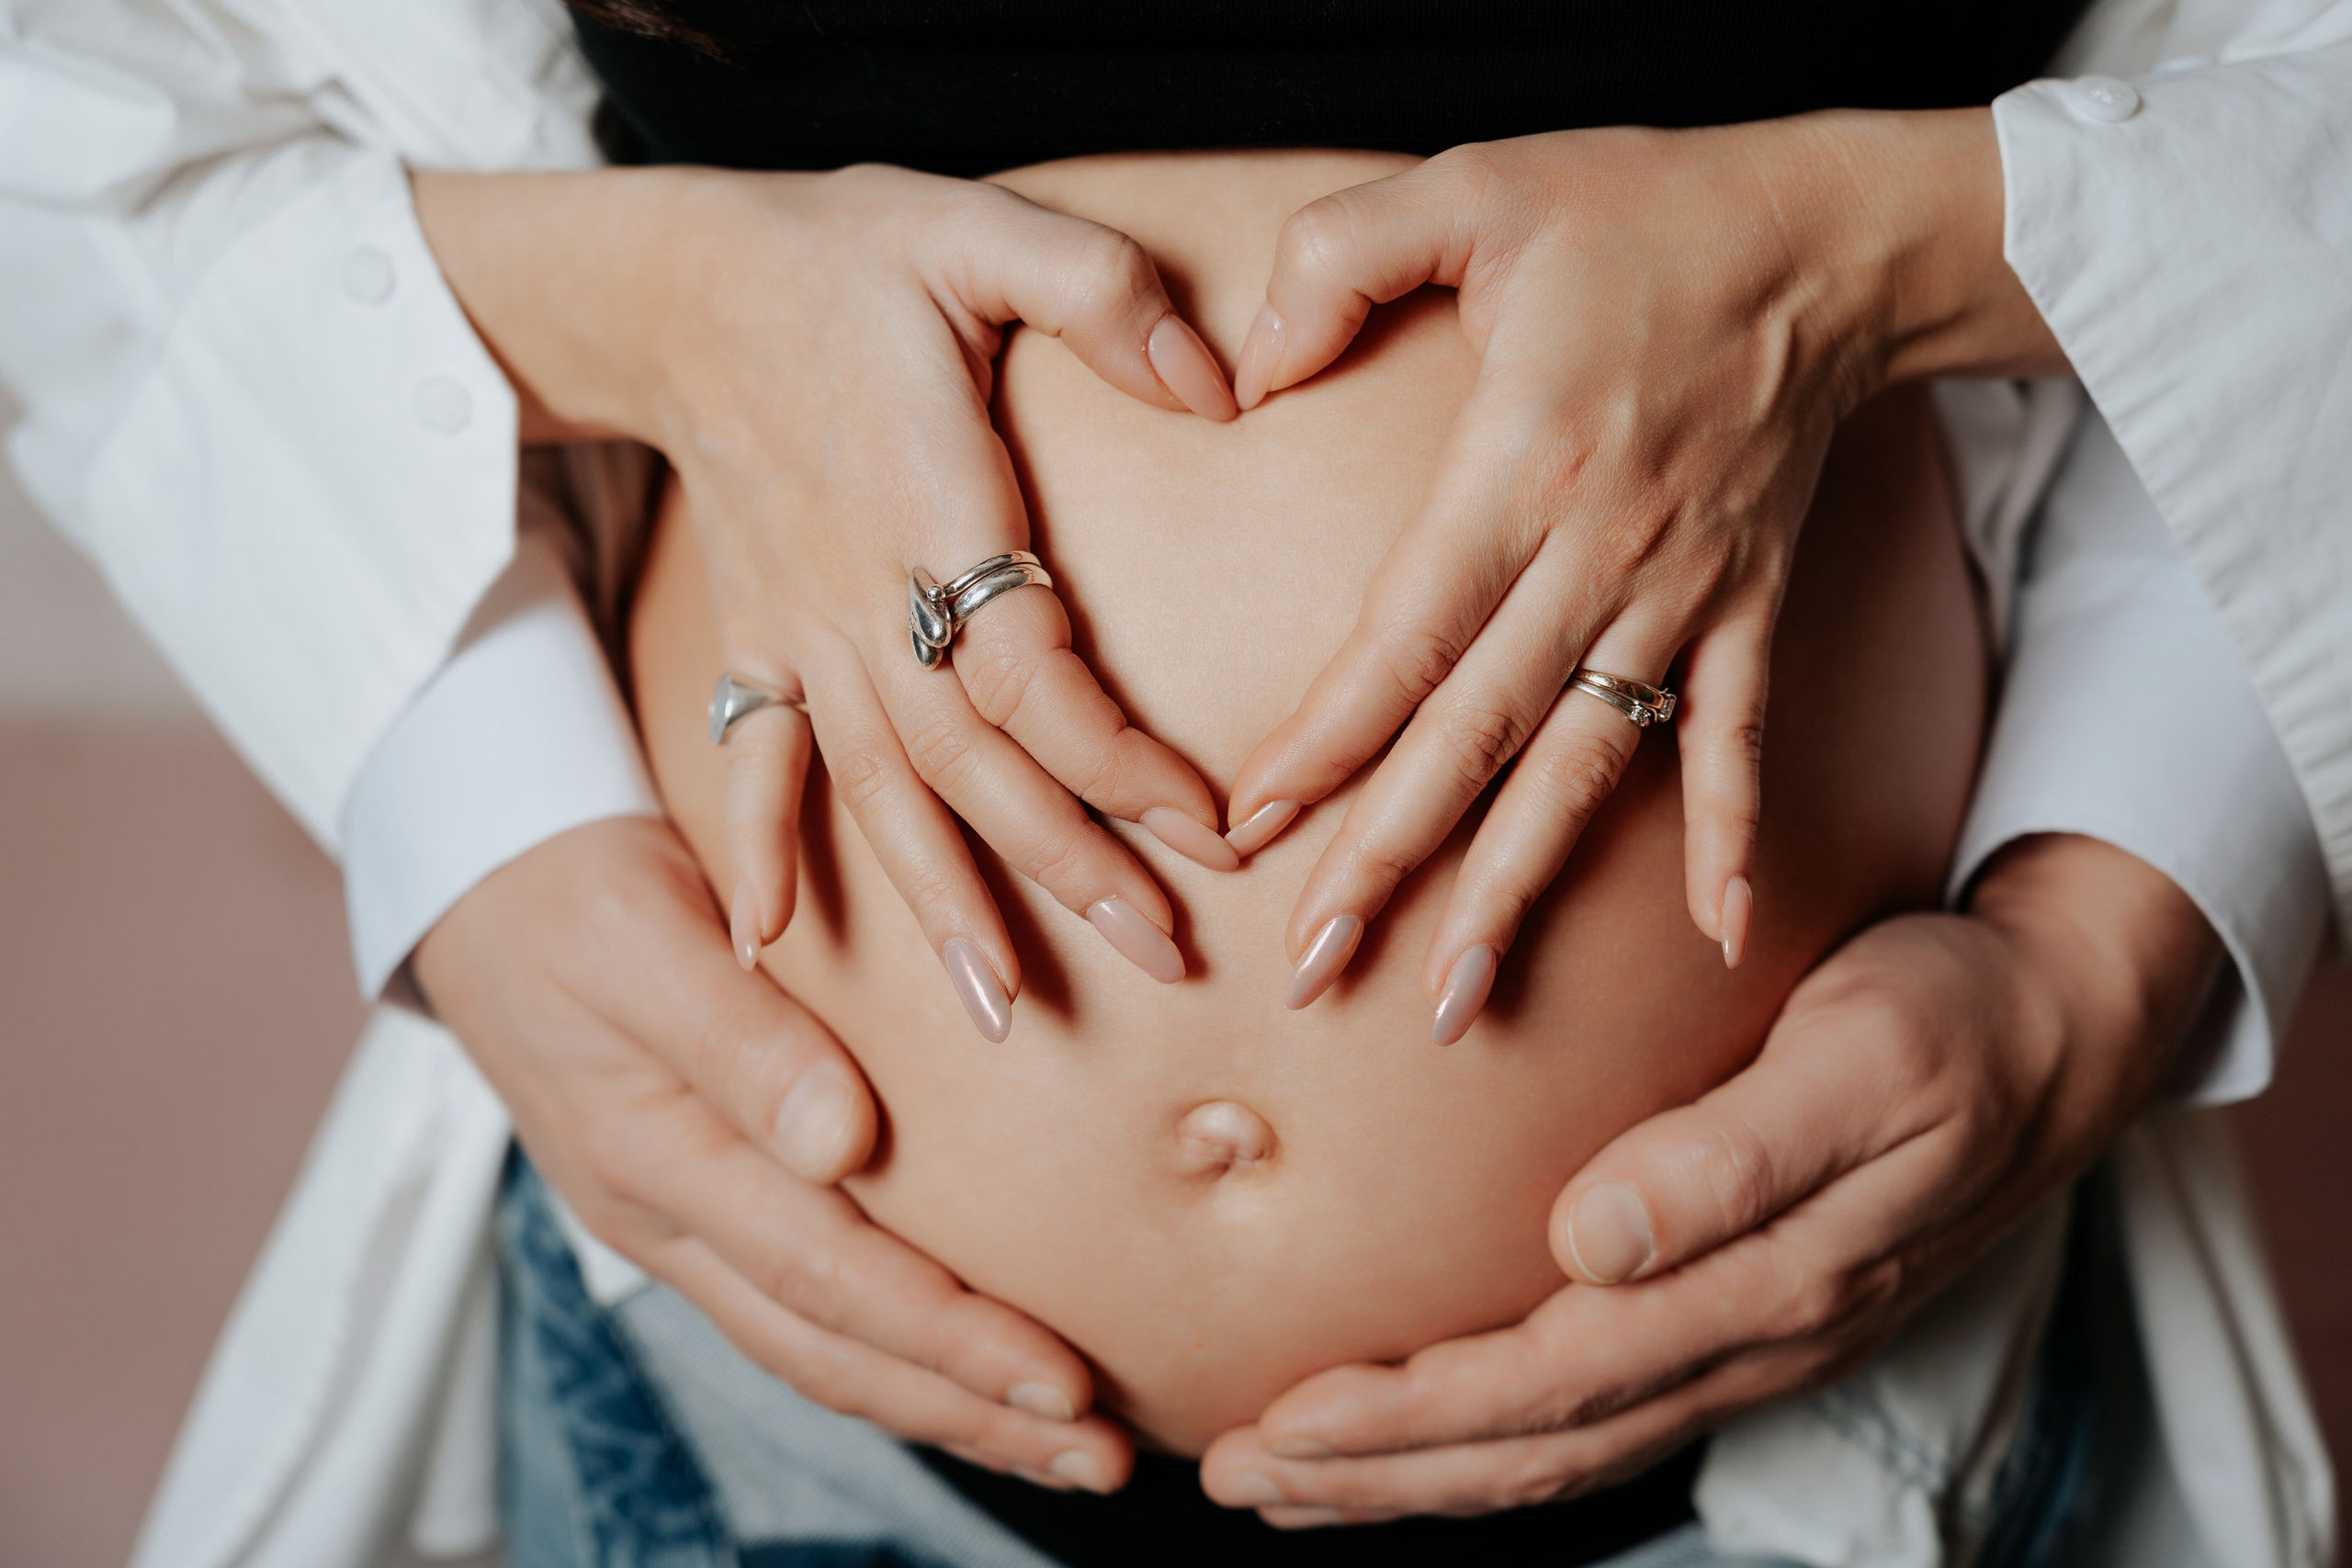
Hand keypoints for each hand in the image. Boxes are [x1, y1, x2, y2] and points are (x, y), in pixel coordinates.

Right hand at [415, 817, 1132, 1491]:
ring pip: (820, 1348)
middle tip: (1103, 1456)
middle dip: (972, 1411)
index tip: (1062, 1377)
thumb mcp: (642, 939)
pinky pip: (801, 1309)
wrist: (475, 874)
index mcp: (656, 1157)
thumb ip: (741, 1040)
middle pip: (832, 1349)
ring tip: (1067, 1441)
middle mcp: (665, 1218)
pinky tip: (967, 1376)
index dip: (946, 1337)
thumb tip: (845, 1145)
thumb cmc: (567, 889)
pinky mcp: (694, 1205)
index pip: (825, 1276)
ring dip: (945, 1402)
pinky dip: (893, 1356)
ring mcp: (675, 1224)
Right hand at [416, 164, 1240, 1040]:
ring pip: (878, 790)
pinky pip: (752, 759)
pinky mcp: (753, 639)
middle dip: (1066, 867)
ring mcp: (797, 631)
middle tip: (1158, 955)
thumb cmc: (844, 257)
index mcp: (929, 507)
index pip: (1035, 670)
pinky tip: (768, 943)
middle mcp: (860, 595)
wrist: (675, 284)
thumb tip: (1223, 383)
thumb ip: (1104, 293)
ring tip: (1004, 1010)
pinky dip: (757, 847)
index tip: (1206, 830)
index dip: (1118, 761)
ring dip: (942, 901)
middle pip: (971, 763)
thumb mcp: (981, 231)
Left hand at [1198, 835, 2215, 1522]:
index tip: (1283, 1422)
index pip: (1548, 1383)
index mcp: (1760, 1287)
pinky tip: (1426, 1435)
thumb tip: (1592, 1239)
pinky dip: (1491, 1440)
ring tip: (1293, 1482)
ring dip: (1418, 1476)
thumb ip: (1732, 1158)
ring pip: (1558, 1448)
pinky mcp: (1740, 1316)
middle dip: (1376, 1474)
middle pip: (1534, 1447)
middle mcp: (1744, 1340)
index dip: (1409, 1417)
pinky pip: (1595, 1410)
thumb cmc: (1950, 1022)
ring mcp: (1745, 1342)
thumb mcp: (1864, 1063)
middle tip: (1235, 1476)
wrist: (2061, 1028)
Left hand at [1219, 109, 2067, 1032]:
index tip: (1252, 826)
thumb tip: (1241, 374)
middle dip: (1389, 860)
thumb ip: (1333, 261)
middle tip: (1312, 970)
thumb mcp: (1467, 184)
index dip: (1327, 738)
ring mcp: (1685, 594)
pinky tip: (1720, 939)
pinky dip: (1733, 838)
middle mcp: (1604, 552)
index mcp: (1524, 464)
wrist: (1827, 235)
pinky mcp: (1749, 607)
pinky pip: (1740, 741)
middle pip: (1478, 735)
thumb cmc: (1635, 209)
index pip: (1406, 636)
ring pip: (1588, 768)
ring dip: (1519, 888)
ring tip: (1455, 1002)